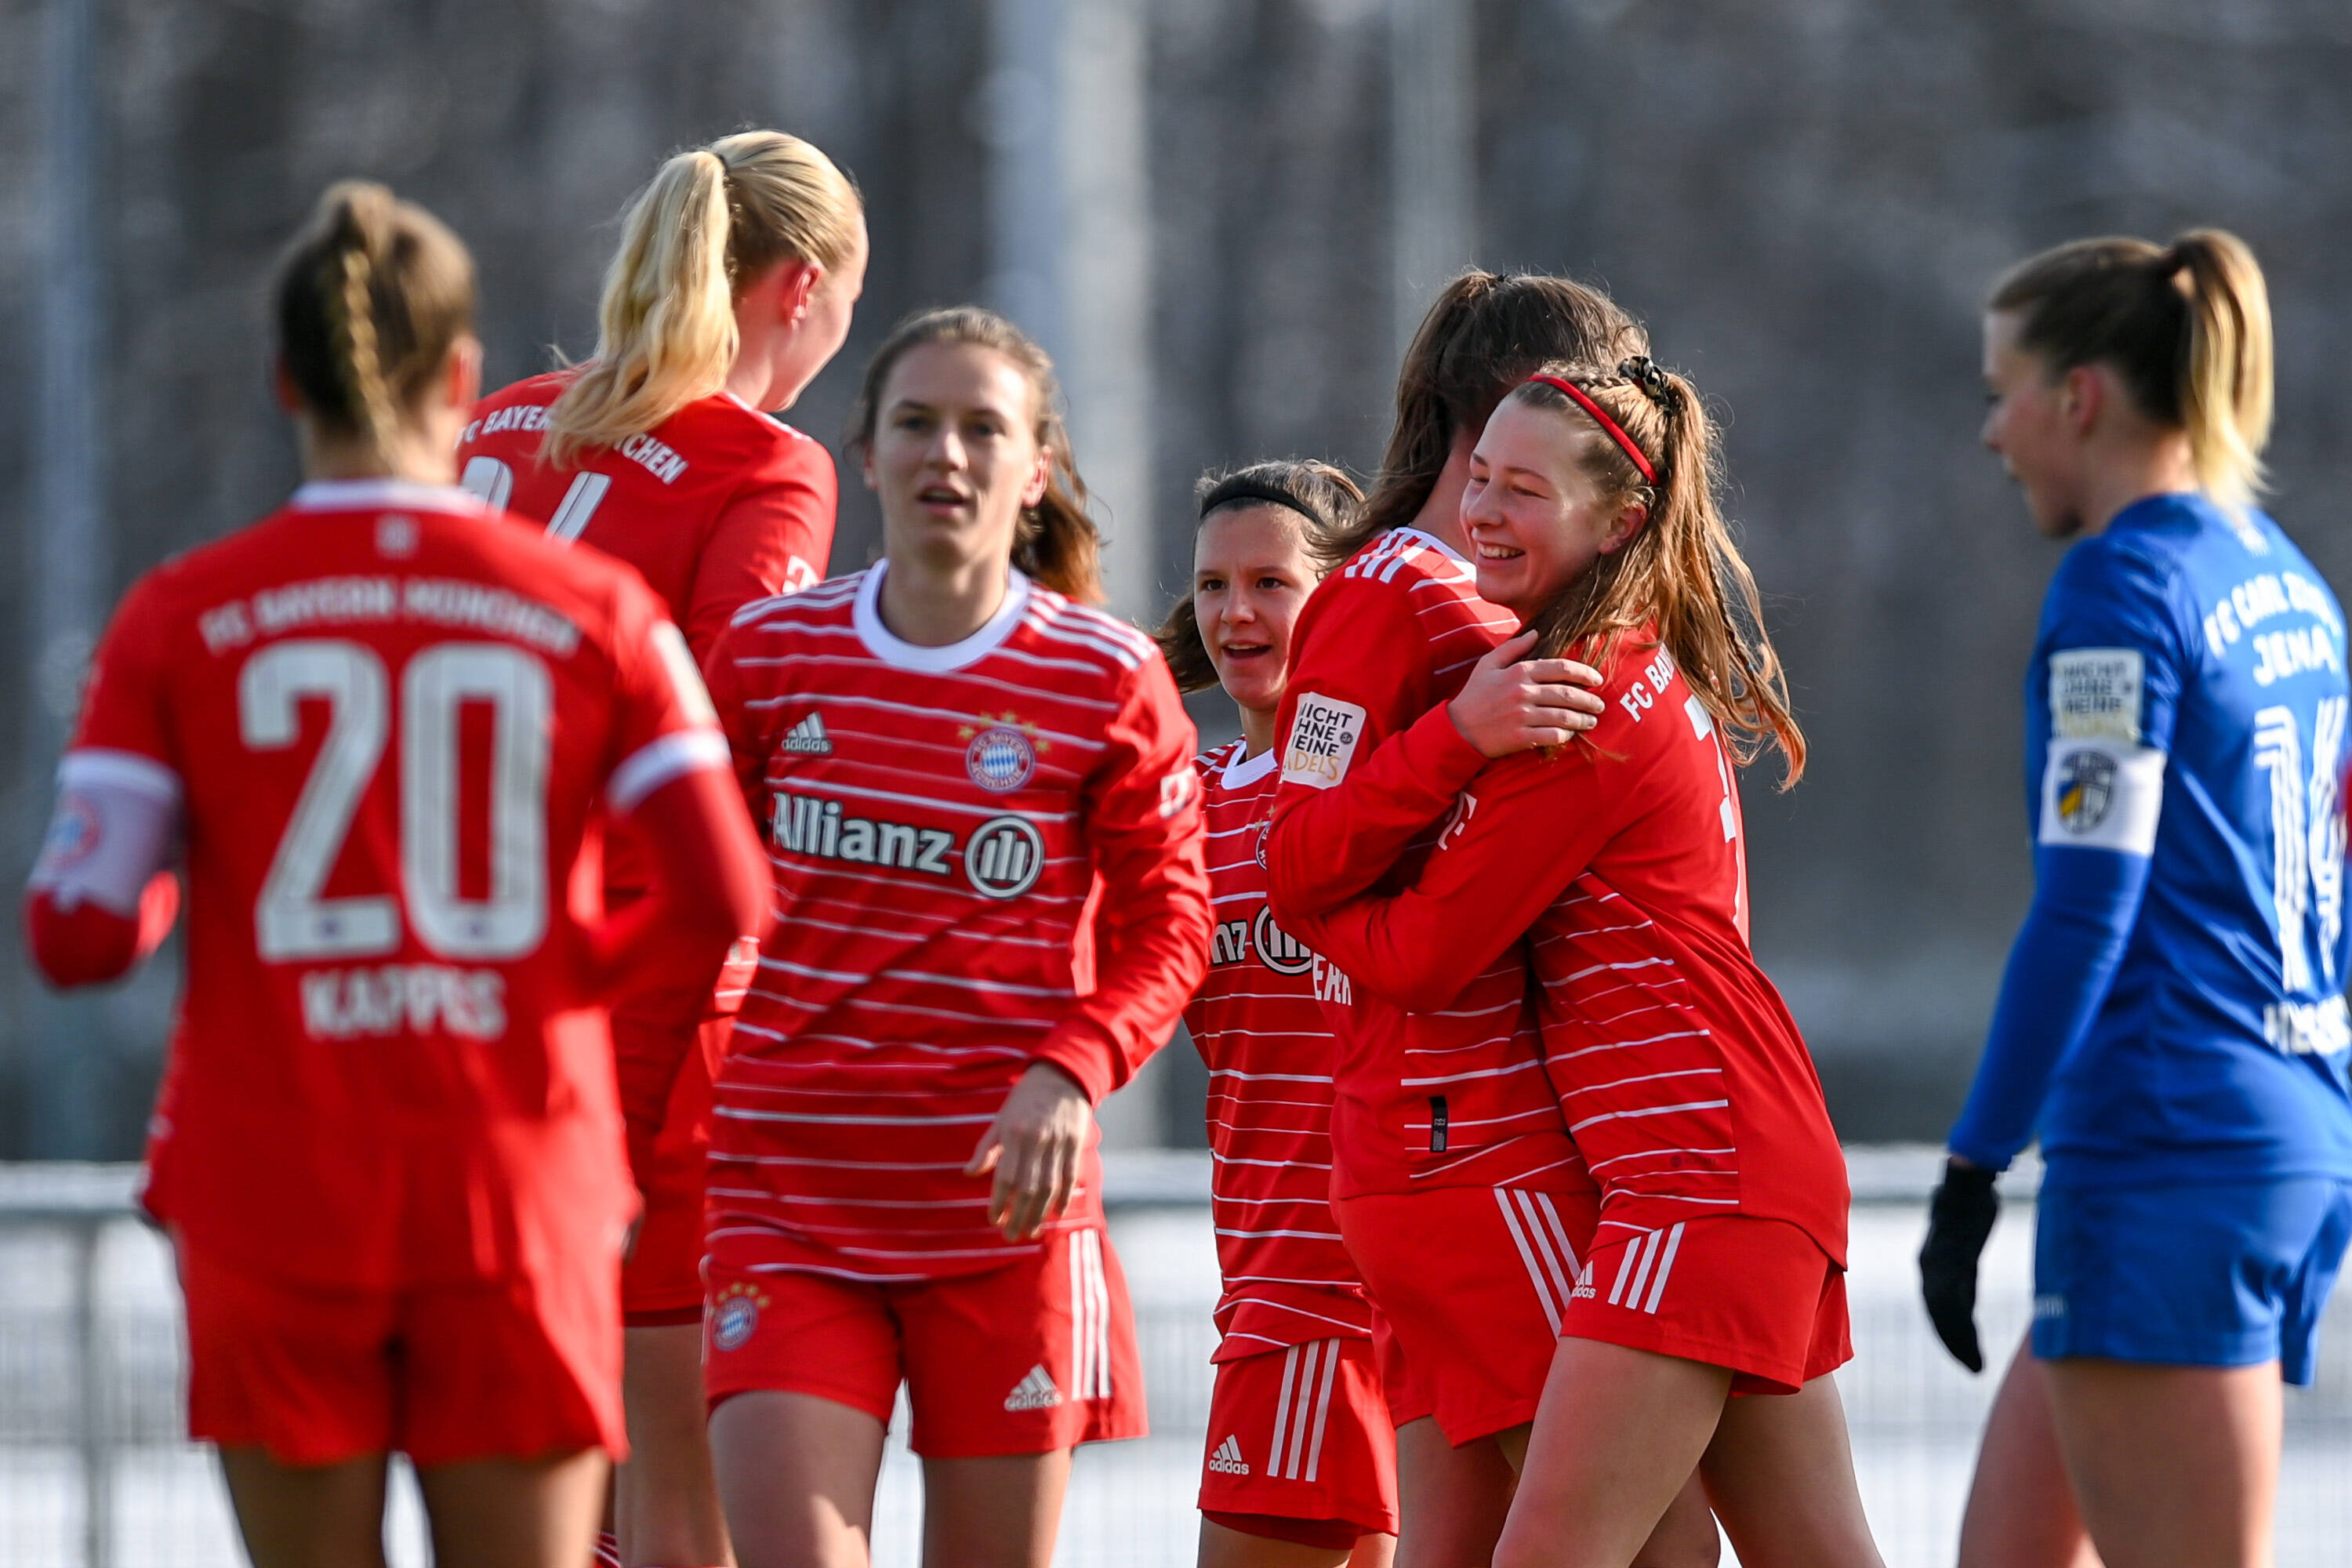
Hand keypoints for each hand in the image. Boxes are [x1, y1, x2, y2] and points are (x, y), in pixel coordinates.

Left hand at [966, 1062, 1093, 1240]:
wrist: (1062, 1075)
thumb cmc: (1025, 1099)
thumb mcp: (1001, 1118)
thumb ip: (986, 1147)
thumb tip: (969, 1174)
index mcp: (1014, 1133)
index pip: (1005, 1176)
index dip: (999, 1201)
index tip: (993, 1220)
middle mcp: (1036, 1140)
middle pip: (1028, 1187)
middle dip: (1019, 1215)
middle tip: (1011, 1236)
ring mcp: (1059, 1142)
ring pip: (1049, 1186)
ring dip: (1040, 1213)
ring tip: (1032, 1232)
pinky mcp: (1076, 1142)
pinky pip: (1071, 1176)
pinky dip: (1064, 1197)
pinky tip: (1056, 1213)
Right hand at [1446, 631, 1606, 757]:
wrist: (1457, 729)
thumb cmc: (1474, 695)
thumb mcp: (1488, 664)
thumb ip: (1513, 648)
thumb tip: (1536, 633)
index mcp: (1518, 672)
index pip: (1560, 668)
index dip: (1584, 672)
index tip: (1596, 679)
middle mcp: (1522, 692)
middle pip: (1567, 694)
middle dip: (1589, 699)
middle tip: (1599, 704)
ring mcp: (1522, 716)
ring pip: (1563, 716)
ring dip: (1582, 719)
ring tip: (1591, 720)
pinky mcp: (1520, 737)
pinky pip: (1551, 736)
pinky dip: (1565, 735)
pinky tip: (1569, 734)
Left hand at [1919, 1156, 1999, 1371]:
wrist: (1968, 1180)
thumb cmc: (1970, 1204)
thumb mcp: (1964, 1240)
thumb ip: (1961, 1266)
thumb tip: (1963, 1285)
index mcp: (1931, 1262)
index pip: (1936, 1306)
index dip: (1948, 1331)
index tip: (1964, 1352)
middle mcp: (1929, 1267)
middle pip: (1938, 1315)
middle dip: (1953, 1343)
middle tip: (1972, 1368)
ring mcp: (1939, 1265)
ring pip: (1945, 1316)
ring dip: (1959, 1343)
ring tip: (1976, 1366)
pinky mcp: (1952, 1262)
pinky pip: (1953, 1305)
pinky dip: (1962, 1329)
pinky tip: (1975, 1345)